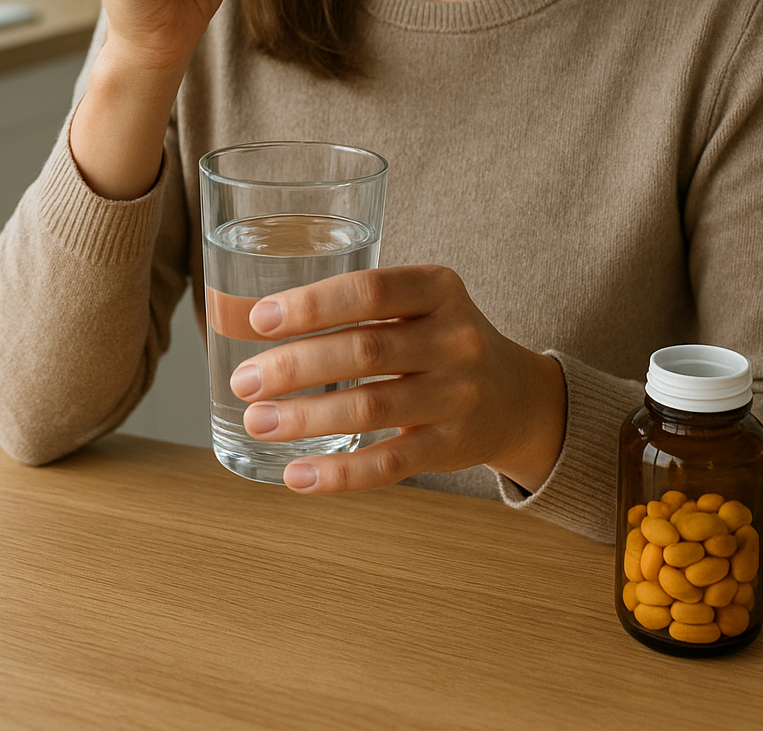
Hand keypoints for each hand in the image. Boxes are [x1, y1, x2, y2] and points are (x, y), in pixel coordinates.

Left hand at [228, 265, 567, 494]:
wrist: (517, 396)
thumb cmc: (440, 339)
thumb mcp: (421, 303)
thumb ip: (359, 305)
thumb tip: (254, 317)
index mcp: (439, 288)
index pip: (370, 290)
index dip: (312, 304)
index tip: (259, 319)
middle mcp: (455, 338)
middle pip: (364, 350)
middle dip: (294, 367)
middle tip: (245, 380)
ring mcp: (458, 395)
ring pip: (371, 408)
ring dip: (304, 418)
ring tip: (257, 421)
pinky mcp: (452, 446)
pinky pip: (389, 464)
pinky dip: (339, 473)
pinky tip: (297, 475)